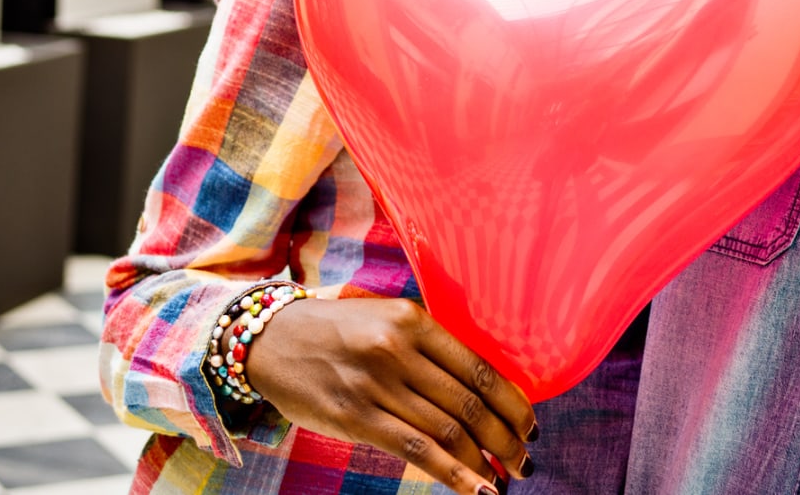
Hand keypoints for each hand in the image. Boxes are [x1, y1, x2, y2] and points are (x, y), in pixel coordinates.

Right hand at [243, 296, 535, 494]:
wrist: (269, 340)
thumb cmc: (336, 332)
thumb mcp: (385, 321)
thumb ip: (428, 348)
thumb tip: (481, 391)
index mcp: (412, 320)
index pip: (478, 367)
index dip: (512, 401)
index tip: (530, 423)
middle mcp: (398, 349)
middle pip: (469, 402)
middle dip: (505, 437)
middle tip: (524, 458)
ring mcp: (376, 384)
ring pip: (448, 429)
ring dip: (484, 460)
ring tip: (505, 478)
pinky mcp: (356, 417)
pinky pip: (416, 450)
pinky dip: (452, 474)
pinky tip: (476, 489)